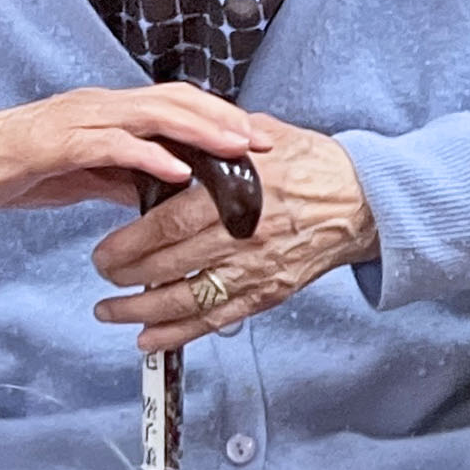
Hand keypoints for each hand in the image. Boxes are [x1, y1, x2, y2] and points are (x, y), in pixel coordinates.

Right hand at [0, 86, 263, 219]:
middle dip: (224, 118)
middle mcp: (99, 107)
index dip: (220, 117)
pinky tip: (179, 170)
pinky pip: (111, 145)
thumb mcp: (86, 176)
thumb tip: (171, 190)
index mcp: (109, 112)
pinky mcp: (56, 143)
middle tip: (266, 140)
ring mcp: (78, 120)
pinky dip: (149, 155)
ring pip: (150, 114)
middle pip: (175, 100)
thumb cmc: (18, 169)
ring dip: (199, 130)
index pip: (176, 104)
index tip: (260, 137)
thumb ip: (127, 177)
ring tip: (237, 148)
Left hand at [90, 121, 378, 351]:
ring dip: (142, 311)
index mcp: (239, 195)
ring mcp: (257, 270)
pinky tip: (150, 338)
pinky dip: (180, 333)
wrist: (367, 202)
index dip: (130, 242)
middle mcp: (245, 237)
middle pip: (170, 264)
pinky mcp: (270, 292)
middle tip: (102, 274)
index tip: (104, 249)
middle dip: (126, 276)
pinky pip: (218, 319)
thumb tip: (173, 130)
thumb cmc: (318, 167)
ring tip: (110, 312)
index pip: (169, 224)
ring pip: (188, 298)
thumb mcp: (266, 136)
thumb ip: (216, 136)